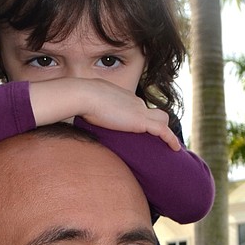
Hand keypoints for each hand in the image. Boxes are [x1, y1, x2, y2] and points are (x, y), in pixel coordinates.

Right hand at [29, 78, 179, 148]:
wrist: (82, 95)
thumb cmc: (78, 100)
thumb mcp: (82, 106)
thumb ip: (83, 112)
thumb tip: (69, 118)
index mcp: (122, 97)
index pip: (137, 107)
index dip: (141, 118)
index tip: (142, 128)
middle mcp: (134, 102)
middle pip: (153, 111)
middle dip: (157, 123)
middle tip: (159, 138)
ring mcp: (139, 111)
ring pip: (162, 119)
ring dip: (166, 131)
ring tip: (170, 145)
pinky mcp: (141, 121)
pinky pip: (163, 131)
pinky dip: (170, 139)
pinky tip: (175, 149)